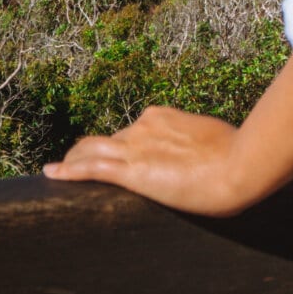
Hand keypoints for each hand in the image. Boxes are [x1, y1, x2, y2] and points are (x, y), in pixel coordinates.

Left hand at [45, 105, 251, 215]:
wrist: (241, 163)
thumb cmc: (240, 156)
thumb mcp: (215, 142)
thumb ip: (199, 146)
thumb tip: (208, 156)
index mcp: (163, 117)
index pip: (131, 131)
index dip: (118, 145)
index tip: (114, 155)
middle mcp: (144, 126)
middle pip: (106, 139)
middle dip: (89, 152)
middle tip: (75, 165)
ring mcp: (136, 146)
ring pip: (91, 151)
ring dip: (72, 161)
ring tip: (57, 171)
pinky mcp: (132, 171)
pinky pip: (91, 169)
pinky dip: (68, 172)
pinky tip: (51, 175)